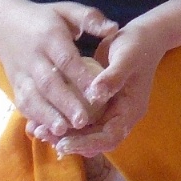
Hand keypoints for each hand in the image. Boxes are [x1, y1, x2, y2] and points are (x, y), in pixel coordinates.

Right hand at [0, 0, 115, 143]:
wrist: (4, 23)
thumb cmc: (46, 18)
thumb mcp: (67, 10)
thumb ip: (90, 18)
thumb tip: (114, 28)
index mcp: (50, 37)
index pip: (67, 59)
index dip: (81, 76)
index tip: (97, 93)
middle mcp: (34, 57)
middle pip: (49, 83)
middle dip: (65, 103)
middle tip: (83, 122)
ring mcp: (22, 73)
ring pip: (33, 97)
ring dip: (47, 115)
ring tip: (63, 131)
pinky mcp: (15, 84)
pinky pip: (23, 103)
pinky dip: (34, 117)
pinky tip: (47, 131)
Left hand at [51, 21, 164, 157]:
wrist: (142, 37)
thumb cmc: (137, 46)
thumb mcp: (127, 57)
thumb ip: (114, 76)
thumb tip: (96, 94)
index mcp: (130, 110)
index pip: (110, 137)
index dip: (87, 143)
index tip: (63, 143)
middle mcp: (120, 116)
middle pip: (95, 140)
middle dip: (70, 141)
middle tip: (43, 134)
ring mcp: (109, 111)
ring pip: (86, 133)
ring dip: (64, 134)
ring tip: (38, 129)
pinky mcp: (98, 104)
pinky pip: (80, 119)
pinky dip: (64, 120)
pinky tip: (43, 117)